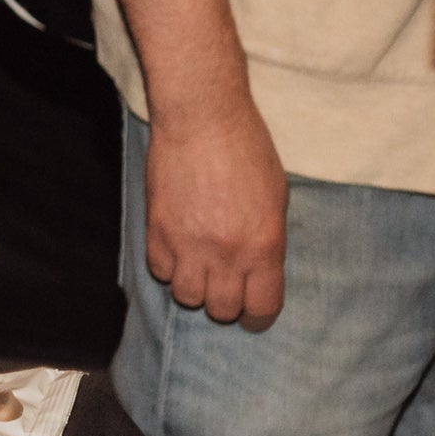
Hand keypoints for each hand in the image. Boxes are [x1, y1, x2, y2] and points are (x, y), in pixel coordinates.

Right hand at [142, 99, 288, 327]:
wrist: (202, 118)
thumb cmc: (247, 149)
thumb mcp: (276, 198)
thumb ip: (267, 240)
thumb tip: (257, 267)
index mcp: (264, 247)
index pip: (262, 308)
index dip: (258, 317)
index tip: (253, 312)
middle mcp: (227, 253)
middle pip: (222, 309)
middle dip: (226, 302)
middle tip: (225, 285)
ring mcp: (189, 244)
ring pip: (187, 296)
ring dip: (194, 287)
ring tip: (198, 267)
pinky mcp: (158, 230)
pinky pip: (160, 270)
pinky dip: (168, 266)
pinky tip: (177, 249)